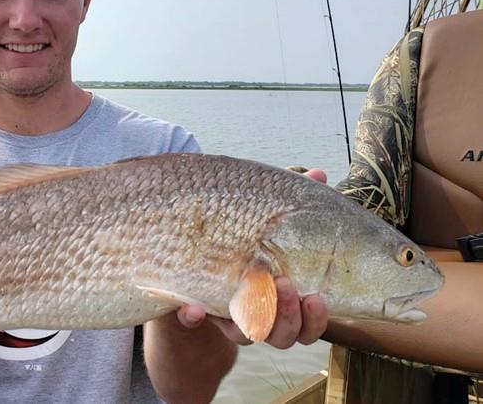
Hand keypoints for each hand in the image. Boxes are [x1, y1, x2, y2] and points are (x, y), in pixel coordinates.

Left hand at [175, 167, 329, 347]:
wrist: (188, 248)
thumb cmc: (242, 230)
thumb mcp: (268, 215)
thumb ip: (294, 199)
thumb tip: (319, 174)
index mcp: (284, 297)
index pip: (308, 322)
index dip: (315, 318)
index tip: (317, 297)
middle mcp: (257, 312)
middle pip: (283, 335)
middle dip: (290, 318)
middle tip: (287, 286)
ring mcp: (223, 311)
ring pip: (246, 334)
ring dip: (254, 317)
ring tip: (254, 290)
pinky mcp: (192, 305)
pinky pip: (191, 319)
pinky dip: (193, 315)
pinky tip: (193, 307)